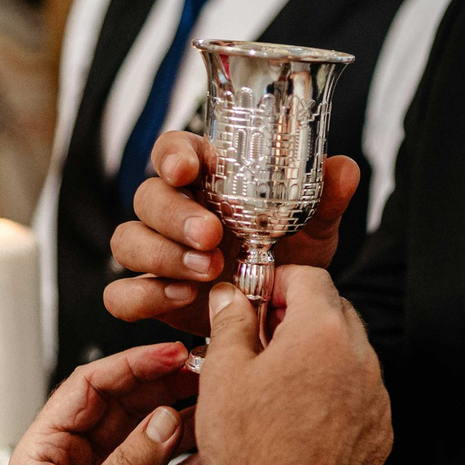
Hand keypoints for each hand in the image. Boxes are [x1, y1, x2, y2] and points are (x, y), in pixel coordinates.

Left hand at [0, 341, 204, 464]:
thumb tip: (162, 424)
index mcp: (46, 449)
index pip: (91, 388)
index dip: (133, 365)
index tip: (172, 353)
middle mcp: (77, 463)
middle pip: (127, 409)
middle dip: (168, 389)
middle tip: (208, 376)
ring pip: (151, 443)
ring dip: (185, 426)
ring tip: (220, 409)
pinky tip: (212, 457)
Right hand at [103, 132, 360, 337]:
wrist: (283, 314)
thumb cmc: (288, 257)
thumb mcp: (313, 227)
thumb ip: (325, 198)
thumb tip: (343, 168)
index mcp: (206, 180)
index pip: (172, 151)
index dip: (173, 155)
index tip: (188, 169)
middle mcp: (174, 212)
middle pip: (147, 196)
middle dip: (175, 215)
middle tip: (212, 235)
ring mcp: (157, 253)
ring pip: (127, 241)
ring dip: (163, 255)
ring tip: (207, 272)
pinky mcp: (151, 294)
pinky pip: (120, 293)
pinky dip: (145, 296)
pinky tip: (183, 298)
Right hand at [194, 269, 391, 464]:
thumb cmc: (244, 445)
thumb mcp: (223, 371)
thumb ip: (231, 321)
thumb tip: (232, 296)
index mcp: (323, 333)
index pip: (311, 278)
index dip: (280, 281)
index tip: (260, 296)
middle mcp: (361, 359)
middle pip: (336, 312)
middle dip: (301, 316)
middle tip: (265, 338)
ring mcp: (376, 398)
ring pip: (351, 354)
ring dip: (321, 356)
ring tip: (281, 382)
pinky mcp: (381, 432)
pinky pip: (362, 395)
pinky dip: (337, 394)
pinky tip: (303, 414)